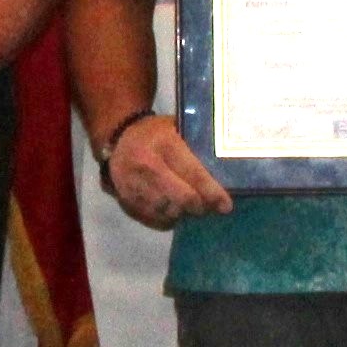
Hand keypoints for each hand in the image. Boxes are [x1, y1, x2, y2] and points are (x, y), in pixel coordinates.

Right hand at [100, 115, 233, 228]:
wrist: (118, 139)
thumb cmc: (157, 133)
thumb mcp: (178, 128)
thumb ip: (198, 146)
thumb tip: (228, 168)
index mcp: (165, 144)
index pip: (193, 173)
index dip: (212, 192)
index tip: (226, 205)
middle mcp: (147, 165)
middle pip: (182, 198)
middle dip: (200, 206)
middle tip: (208, 207)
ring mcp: (134, 184)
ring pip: (169, 211)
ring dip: (184, 212)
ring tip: (190, 205)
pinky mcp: (127, 199)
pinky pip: (155, 218)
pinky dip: (168, 217)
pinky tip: (172, 207)